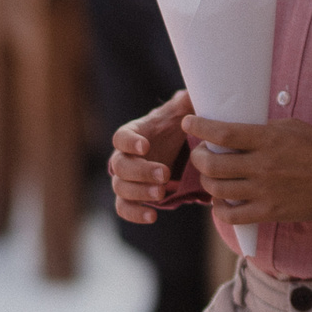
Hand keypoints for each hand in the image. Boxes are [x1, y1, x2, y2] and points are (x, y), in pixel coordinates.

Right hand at [109, 91, 194, 223]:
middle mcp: (123, 158)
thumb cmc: (174, 129)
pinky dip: (134, 214)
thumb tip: (190, 94)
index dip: (129, 142)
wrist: (174, 149)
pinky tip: (152, 217)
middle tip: (165, 175)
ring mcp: (125, 180)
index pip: (120, 138)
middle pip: (120, 167)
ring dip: (139, 193)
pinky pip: (124, 208)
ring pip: (120, 189)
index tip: (145, 145)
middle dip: (141, 171)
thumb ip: (185, 104)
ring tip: (161, 194)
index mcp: (131, 135)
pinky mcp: (131, 198)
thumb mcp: (181, 114)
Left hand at [185, 115, 311, 224]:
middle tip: (201, 152)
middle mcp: (264, 166)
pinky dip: (219, 208)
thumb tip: (228, 130)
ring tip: (211, 174)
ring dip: (207, 180)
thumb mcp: (291, 128)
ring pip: (217, 189)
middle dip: (198, 156)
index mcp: (269, 140)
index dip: (200, 127)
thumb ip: (260, 129)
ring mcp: (265, 191)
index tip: (189, 122)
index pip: (224, 133)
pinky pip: (231, 215)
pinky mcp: (269, 211)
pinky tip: (221, 200)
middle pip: (213, 164)